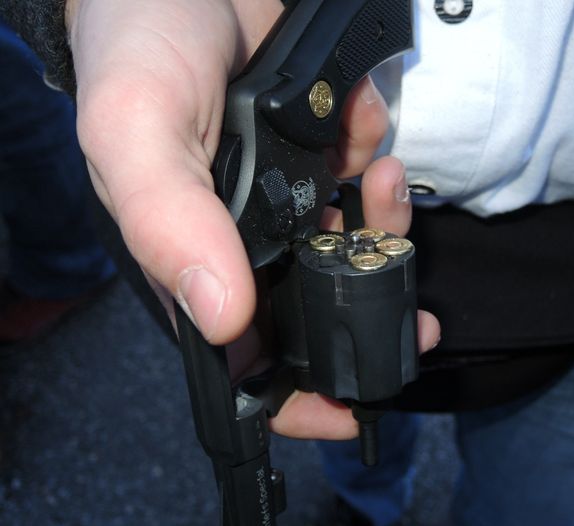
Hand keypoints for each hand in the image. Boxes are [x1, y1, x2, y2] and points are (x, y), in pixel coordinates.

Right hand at [66, 0, 439, 438]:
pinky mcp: (314, 157)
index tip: (357, 404)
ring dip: (384, 221)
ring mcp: (284, 200)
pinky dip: (376, 159)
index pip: (245, 359)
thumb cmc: (142, 45)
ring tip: (380, 174)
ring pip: (353, 245)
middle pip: (320, 305)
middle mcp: (242, 242)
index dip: (297, 397)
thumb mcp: (138, 129)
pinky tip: (366, 122)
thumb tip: (222, 321)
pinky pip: (363, 181)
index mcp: (194, 260)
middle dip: (372, 300)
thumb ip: (168, 222)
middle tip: (408, 287)